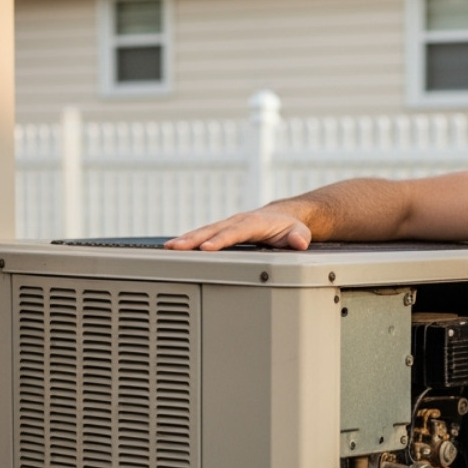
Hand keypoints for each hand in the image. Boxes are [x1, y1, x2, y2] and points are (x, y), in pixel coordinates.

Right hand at [164, 206, 311, 250]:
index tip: (206, 248)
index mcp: (254, 223)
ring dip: (186, 240)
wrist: (284, 217)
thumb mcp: (299, 232)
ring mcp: (228, 226)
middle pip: (212, 230)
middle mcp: (237, 222)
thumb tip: (299, 242)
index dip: (220, 240)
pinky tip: (175, 250)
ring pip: (204, 232)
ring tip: (169, 248)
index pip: (235, 232)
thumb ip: (298, 237)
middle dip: (193, 239)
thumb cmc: (289, 227)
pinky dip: (189, 241)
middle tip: (175, 247)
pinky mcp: (223, 232)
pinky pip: (204, 235)